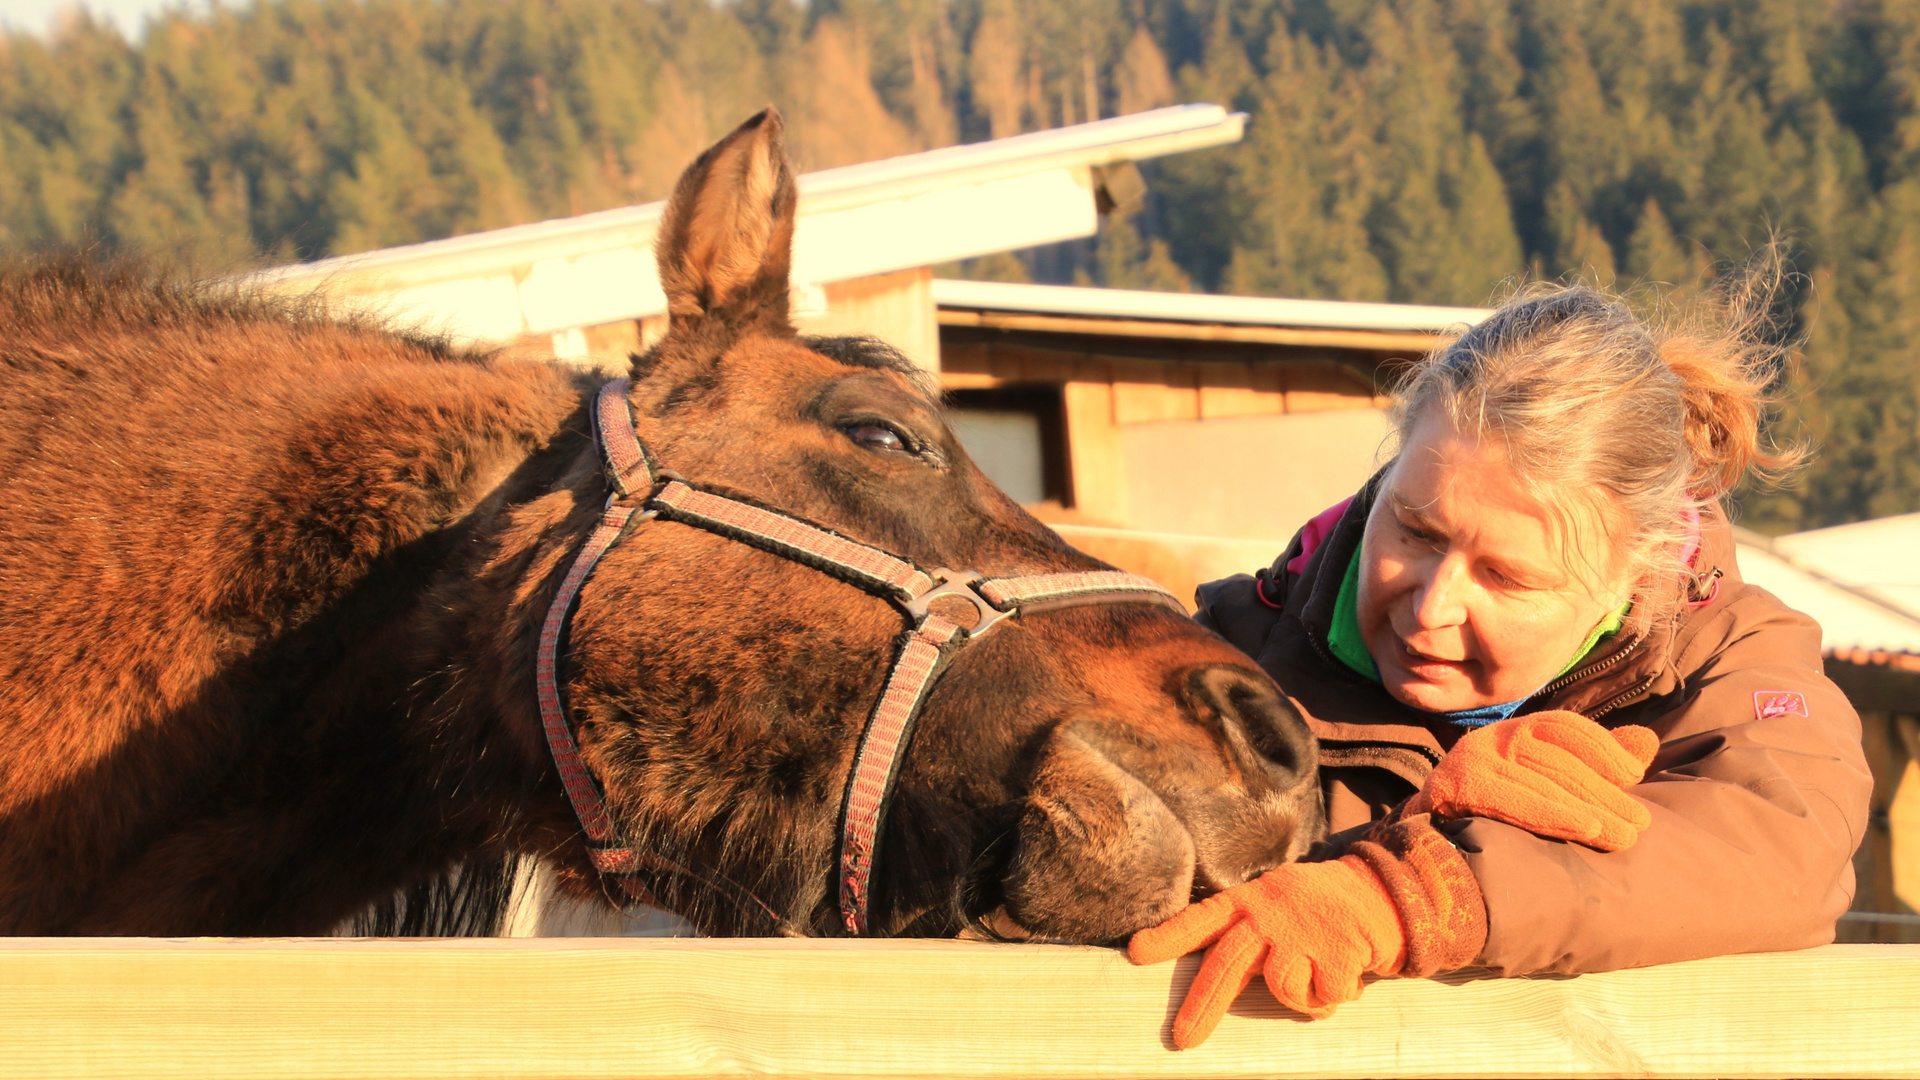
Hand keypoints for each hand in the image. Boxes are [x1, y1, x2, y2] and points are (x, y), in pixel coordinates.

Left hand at [1129, 857, 1404, 1047]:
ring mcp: (1302, 930)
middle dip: (1203, 1005)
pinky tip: (1347, 973)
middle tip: (1182, 1039)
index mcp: (1248, 902)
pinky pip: (1324, 997)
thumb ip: (1244, 934)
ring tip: (1319, 977)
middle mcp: (1269, 914)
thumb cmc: (1314, 908)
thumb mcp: (1272, 905)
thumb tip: (1206, 982)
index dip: (1168, 937)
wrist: (1380, 890)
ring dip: (1303, 997)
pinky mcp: (1337, 948)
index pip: (1201, 919)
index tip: (1135, 953)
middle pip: (1227, 963)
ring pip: (1283, 987)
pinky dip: (1337, 996)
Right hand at [1406, 711, 1657, 850]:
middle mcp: (1490, 739)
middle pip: (1557, 758)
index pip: (1563, 727)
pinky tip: (1586, 829)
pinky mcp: (1455, 787)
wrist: (1426, 848)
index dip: (1603, 747)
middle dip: (1605, 791)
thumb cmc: (1498, 818)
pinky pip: (1511, 798)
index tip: (1635, 774)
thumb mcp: (1550, 784)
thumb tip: (1646, 742)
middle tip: (1641, 823)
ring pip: (1540, 778)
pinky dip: (1553, 813)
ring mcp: (1470, 760)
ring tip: (1625, 836)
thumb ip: (1597, 763)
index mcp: (1513, 732)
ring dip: (1590, 808)